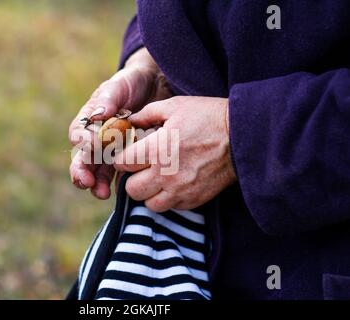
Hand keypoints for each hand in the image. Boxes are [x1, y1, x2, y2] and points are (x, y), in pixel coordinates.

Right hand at [69, 48, 171, 198]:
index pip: (78, 134)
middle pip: (83, 159)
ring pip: (99, 172)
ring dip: (98, 184)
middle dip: (82, 172)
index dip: (82, 142)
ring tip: (102, 193)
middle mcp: (96, 138)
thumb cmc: (132, 83)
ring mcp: (111, 150)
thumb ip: (109, 98)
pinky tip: (123, 192)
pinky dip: (120, 184)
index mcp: (89, 120)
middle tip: (86, 182)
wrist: (155, 87)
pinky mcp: (127, 158)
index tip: (90, 147)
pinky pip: (120, 174)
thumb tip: (98, 115)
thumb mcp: (120, 85)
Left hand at [114, 96, 236, 211]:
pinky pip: (171, 207)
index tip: (128, 154)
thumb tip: (131, 120)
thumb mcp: (175, 106)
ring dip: (149, 193)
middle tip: (141, 168)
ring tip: (157, 179)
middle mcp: (164, 175)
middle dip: (132, 178)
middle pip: (131, 190)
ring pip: (149, 204)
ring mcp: (180, 191)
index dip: (121, 158)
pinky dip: (168, 198)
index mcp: (156, 150)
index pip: (122, 164)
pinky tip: (174, 184)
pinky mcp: (194, 200)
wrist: (242, 137)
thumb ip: (147, 113)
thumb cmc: (208, 117)